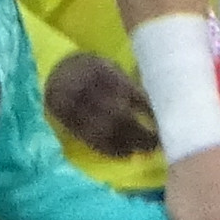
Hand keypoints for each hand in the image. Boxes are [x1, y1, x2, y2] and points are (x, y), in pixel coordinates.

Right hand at [43, 53, 160, 160]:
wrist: (57, 71)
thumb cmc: (94, 70)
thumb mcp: (110, 66)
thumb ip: (129, 82)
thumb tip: (159, 105)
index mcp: (101, 70)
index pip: (130, 93)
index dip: (147, 110)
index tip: (162, 121)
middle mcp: (86, 89)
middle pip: (118, 116)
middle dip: (140, 133)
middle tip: (157, 142)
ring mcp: (73, 107)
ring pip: (104, 132)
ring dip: (128, 145)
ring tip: (145, 151)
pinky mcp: (66, 121)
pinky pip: (90, 140)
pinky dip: (110, 150)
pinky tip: (126, 154)